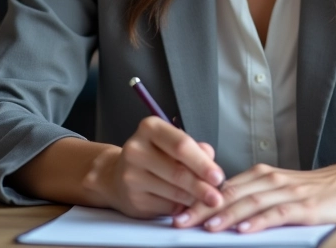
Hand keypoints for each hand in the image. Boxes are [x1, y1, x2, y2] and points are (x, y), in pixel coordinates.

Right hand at [82, 117, 225, 218]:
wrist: (117, 175)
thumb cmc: (153, 154)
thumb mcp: (171, 141)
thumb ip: (194, 147)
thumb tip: (210, 158)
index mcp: (150, 128)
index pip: (181, 144)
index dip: (202, 162)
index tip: (218, 176)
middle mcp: (137, 149)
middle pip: (178, 171)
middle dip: (201, 186)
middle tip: (217, 196)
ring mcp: (132, 176)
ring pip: (173, 192)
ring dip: (194, 198)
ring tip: (207, 200)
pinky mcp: (133, 199)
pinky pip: (166, 206)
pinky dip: (181, 207)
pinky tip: (187, 204)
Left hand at [173, 160, 335, 232]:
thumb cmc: (313, 190)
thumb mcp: (279, 189)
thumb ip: (254, 196)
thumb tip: (222, 210)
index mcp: (262, 174)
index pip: (223, 187)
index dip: (199, 199)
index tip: (177, 211)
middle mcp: (270, 179)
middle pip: (231, 193)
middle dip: (203, 207)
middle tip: (180, 221)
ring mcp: (286, 192)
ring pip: (250, 202)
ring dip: (226, 214)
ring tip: (205, 227)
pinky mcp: (303, 206)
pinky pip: (277, 213)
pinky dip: (258, 221)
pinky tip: (244, 230)